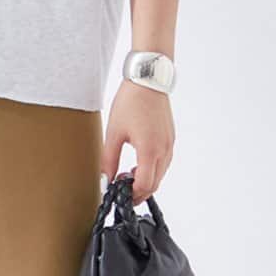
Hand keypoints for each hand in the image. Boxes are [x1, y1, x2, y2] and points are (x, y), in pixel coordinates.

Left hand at [101, 79, 174, 202]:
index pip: (144, 185)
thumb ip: (109, 160)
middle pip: (154, 183)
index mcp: (150, 150)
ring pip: (161, 174)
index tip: (120, 195)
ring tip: (126, 174)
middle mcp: (164, 149)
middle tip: (122, 189)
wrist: (148, 80)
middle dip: (139, 191)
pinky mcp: (170, 138)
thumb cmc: (131, 102)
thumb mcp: (114, 133)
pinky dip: (152, 168)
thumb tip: (105, 180)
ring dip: (146, 180)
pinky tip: (138, 162)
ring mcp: (169, 144)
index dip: (132, 195)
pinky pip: (164, 162)